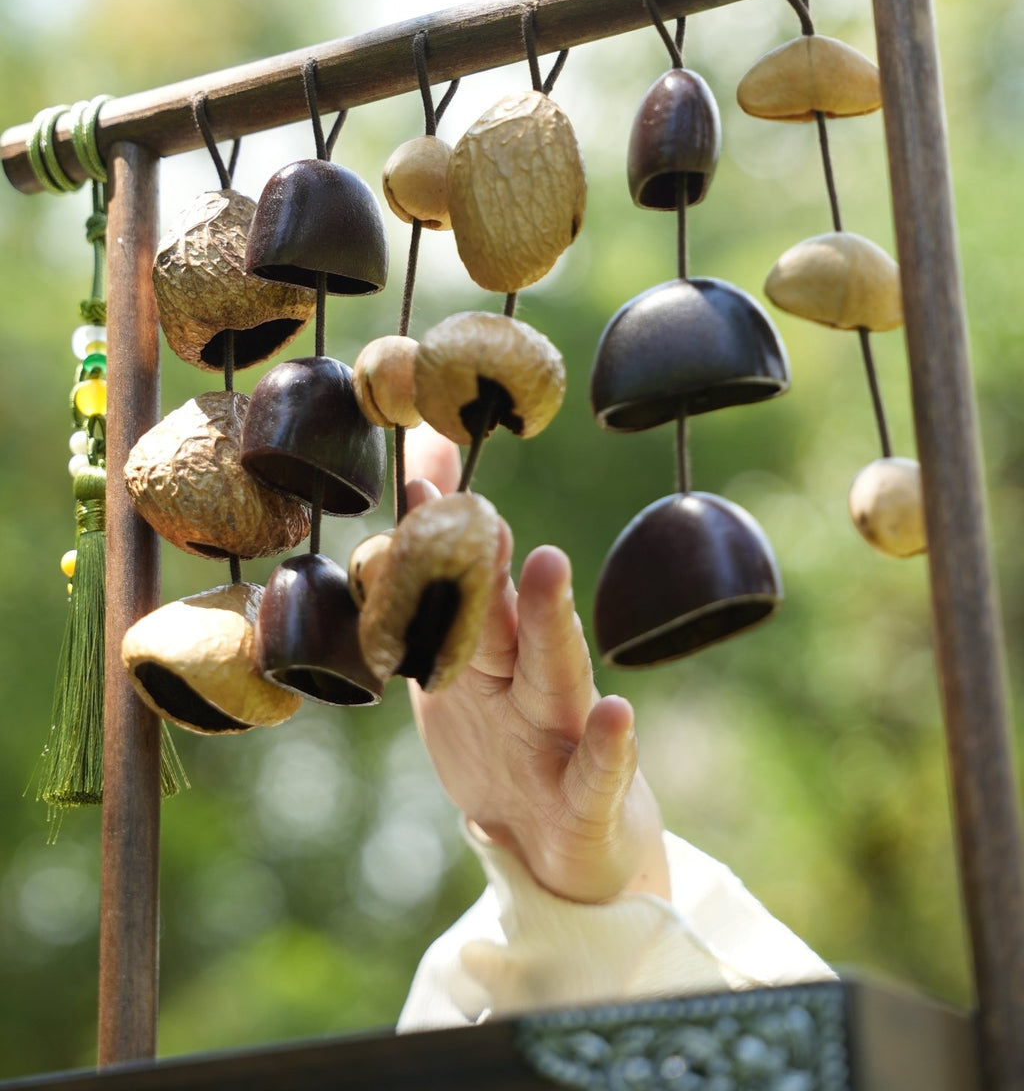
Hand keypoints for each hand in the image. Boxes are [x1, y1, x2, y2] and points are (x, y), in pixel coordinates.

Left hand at [403, 425, 669, 904]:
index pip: (463, 593)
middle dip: (483, 555)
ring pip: (555, 675)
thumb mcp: (461, 673)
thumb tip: (421, 481)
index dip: (439, 542)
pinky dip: (608, 746)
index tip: (416, 479)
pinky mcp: (586, 805)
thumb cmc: (504, 750)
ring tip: (547, 564)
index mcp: (489, 662)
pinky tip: (617, 712)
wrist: (558, 863)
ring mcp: (561, 742)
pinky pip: (597, 774)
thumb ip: (446, 592)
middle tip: (476, 505)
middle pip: (506, 619)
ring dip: (551, 620)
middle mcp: (527, 687)